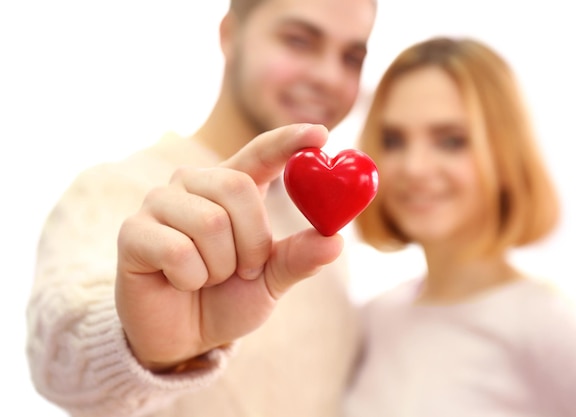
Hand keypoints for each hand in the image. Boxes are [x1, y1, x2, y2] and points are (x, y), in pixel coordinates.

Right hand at [115, 124, 343, 370]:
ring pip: (210, 222)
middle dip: (252, 241)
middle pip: (237, 186)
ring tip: (209, 277)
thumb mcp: (271, 281)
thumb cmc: (227, 300)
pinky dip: (192, 278)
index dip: (287, 141)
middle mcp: (193, 186)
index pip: (259, 154)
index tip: (320, 134)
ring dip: (221, 265)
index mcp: (230, 190)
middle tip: (244, 269)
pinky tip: (181, 282)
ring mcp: (160, 204)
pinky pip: (178, 250)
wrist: (182, 338)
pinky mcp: (133, 231)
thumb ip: (298, 258)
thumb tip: (335, 241)